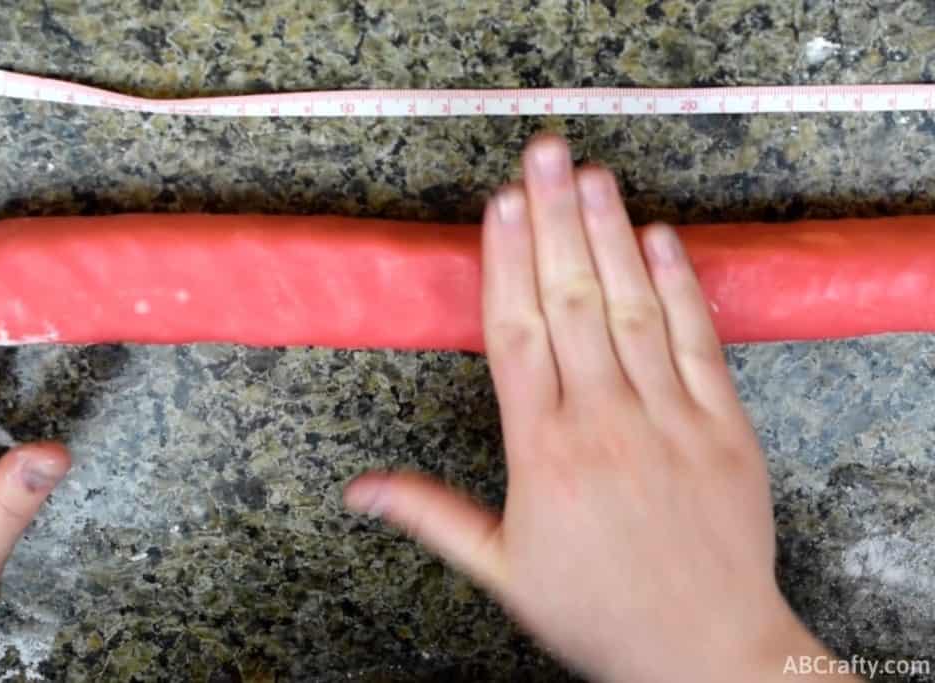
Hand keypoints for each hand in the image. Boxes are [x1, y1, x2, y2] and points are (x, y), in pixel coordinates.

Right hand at [345, 135, 854, 681]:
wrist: (704, 652)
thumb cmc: (598, 612)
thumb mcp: (501, 570)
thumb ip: (430, 515)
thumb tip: (358, 491)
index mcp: (543, 453)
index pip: (515, 335)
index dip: (506, 261)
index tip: (500, 205)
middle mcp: (603, 422)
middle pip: (570, 302)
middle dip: (553, 220)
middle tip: (541, 154)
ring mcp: (668, 419)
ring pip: (633, 310)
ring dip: (609, 236)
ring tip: (589, 176)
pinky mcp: (724, 427)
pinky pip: (700, 343)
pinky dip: (681, 286)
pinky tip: (660, 238)